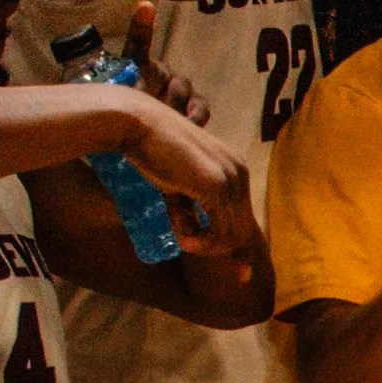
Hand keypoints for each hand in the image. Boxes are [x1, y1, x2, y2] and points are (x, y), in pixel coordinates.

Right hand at [112, 98, 257, 255]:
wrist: (139, 125)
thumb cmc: (153, 152)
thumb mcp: (179, 185)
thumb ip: (192, 208)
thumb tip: (194, 240)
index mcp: (236, 169)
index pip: (242, 217)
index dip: (226, 241)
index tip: (216, 256)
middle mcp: (240, 172)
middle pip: (241, 231)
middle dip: (211, 244)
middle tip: (184, 238)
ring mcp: (230, 179)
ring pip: (231, 236)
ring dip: (203, 245)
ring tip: (181, 235)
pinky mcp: (215, 186)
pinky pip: (218, 233)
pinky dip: (199, 242)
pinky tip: (182, 236)